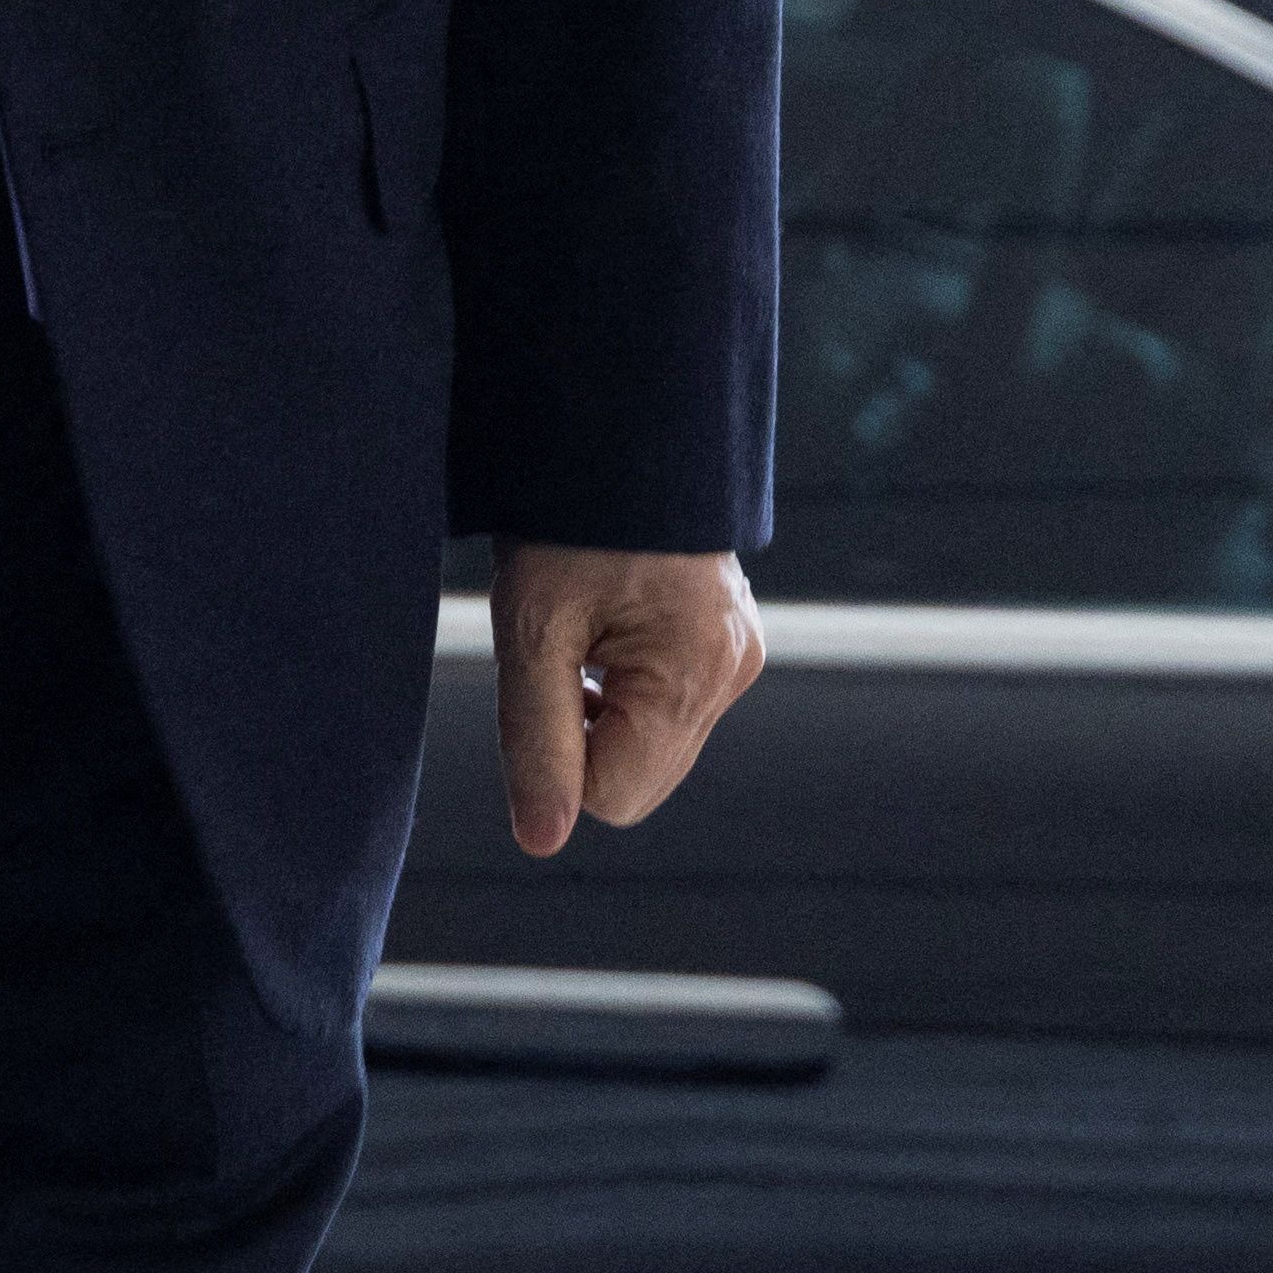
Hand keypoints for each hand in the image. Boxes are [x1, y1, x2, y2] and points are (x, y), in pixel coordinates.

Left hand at [490, 540, 765, 857]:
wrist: (617, 429)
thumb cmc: (567, 523)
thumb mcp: (532, 629)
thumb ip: (537, 741)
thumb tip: (542, 842)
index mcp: (692, 675)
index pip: (613, 796)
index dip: (559, 753)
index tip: (546, 675)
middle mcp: (732, 674)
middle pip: (641, 777)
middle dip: (588, 735)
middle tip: (564, 651)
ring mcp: (741, 657)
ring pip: (656, 747)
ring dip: (608, 712)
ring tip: (590, 631)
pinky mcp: (734, 642)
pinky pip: (672, 707)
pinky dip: (632, 688)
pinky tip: (615, 626)